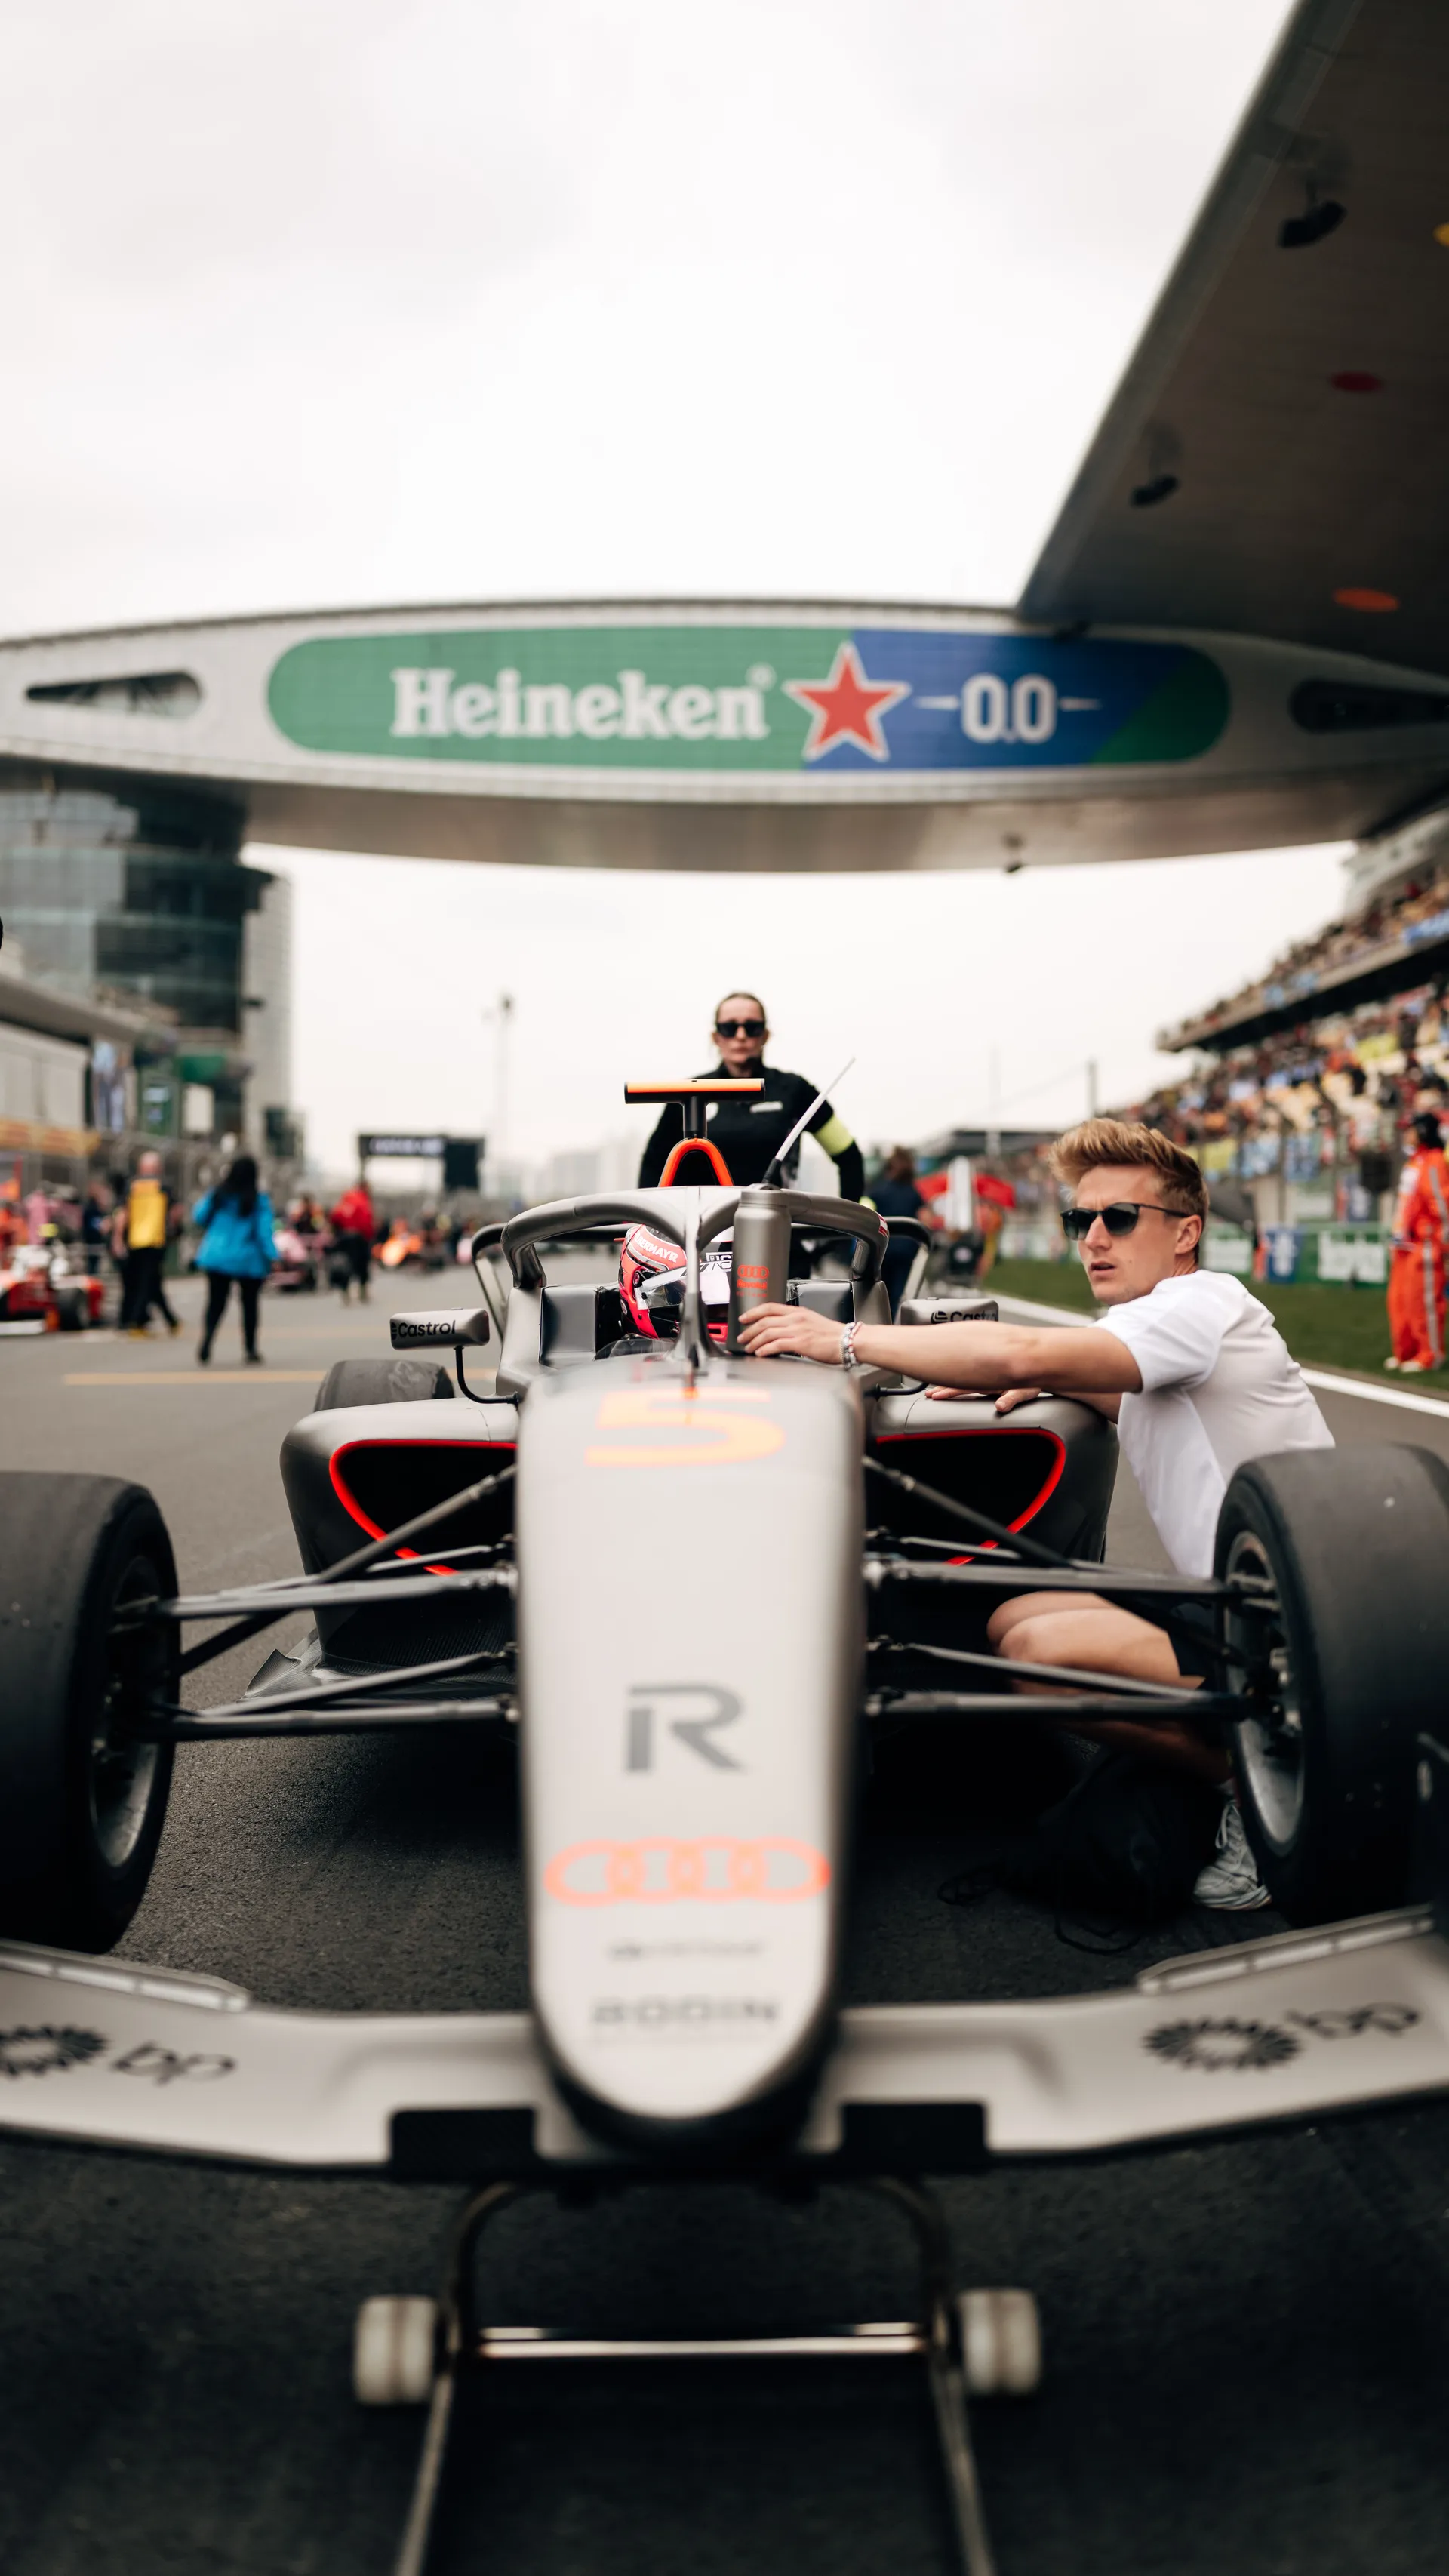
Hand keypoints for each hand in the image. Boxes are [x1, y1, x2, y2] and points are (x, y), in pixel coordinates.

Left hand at [736, 1302, 842, 1361]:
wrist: (848, 1341)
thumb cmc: (833, 1335)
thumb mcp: (812, 1321)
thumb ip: (796, 1323)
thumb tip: (781, 1330)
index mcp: (798, 1312)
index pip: (770, 1307)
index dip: (753, 1312)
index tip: (744, 1318)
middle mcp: (796, 1318)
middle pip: (765, 1321)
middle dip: (749, 1330)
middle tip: (741, 1337)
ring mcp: (798, 1330)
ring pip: (768, 1333)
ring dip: (754, 1341)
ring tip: (749, 1348)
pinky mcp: (801, 1343)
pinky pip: (777, 1344)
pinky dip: (765, 1349)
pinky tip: (761, 1353)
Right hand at [926, 1383, 1042, 1411]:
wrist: (1044, 1369)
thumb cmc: (1036, 1380)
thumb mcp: (1026, 1391)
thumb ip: (1012, 1398)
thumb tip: (999, 1406)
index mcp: (990, 1379)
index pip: (963, 1385)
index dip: (948, 1390)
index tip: (935, 1394)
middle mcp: (986, 1376)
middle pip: (959, 1381)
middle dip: (942, 1387)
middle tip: (928, 1394)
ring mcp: (987, 1376)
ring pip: (962, 1379)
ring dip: (948, 1384)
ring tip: (933, 1390)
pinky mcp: (991, 1377)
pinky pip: (969, 1377)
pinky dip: (958, 1381)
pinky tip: (951, 1384)